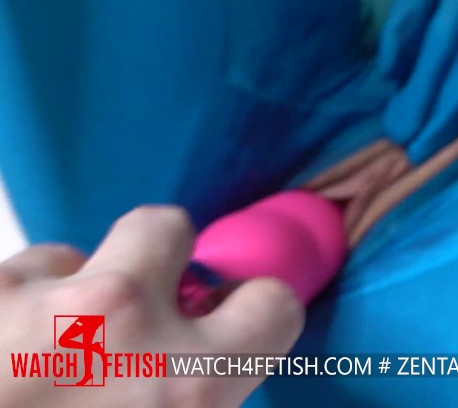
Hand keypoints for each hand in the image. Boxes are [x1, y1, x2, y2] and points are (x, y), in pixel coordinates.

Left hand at [0, 207, 303, 407]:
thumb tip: (188, 393)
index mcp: (184, 387)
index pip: (270, 305)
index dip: (249, 315)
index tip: (225, 327)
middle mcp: (118, 321)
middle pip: (166, 228)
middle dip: (151, 260)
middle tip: (120, 316)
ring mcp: (25, 298)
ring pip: (61, 252)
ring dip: (49, 296)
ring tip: (14, 358)